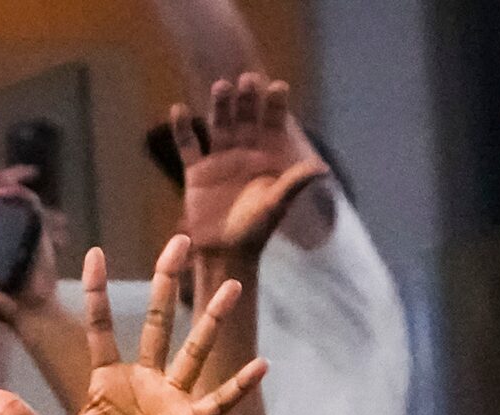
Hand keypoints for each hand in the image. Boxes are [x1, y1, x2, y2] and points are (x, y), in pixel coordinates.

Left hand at [0, 239, 264, 414]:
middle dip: (167, 282)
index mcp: (106, 383)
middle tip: (180, 240)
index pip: (102, 327)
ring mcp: (170, 402)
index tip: (94, 253)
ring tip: (233, 285)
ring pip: (195, 349)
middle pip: (158, 321)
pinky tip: (261, 365)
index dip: (98, 292)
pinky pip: (219, 402)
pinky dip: (239, 386)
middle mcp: (143, 384)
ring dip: (213, 319)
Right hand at [170, 74, 328, 257]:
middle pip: (245, 117)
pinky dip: (182, 129)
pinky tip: (178, 109)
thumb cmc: (256, 228)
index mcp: (268, 154)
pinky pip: (188, 146)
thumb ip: (295, 184)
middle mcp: (244, 150)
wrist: (225, 250)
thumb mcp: (277, 205)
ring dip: (220, 105)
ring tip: (221, 86)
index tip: (277, 87)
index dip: (276, 105)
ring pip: (219, 124)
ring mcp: (219, 158)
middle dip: (247, 99)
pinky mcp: (196, 171)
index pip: (274, 122)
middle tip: (248, 79)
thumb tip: (322, 168)